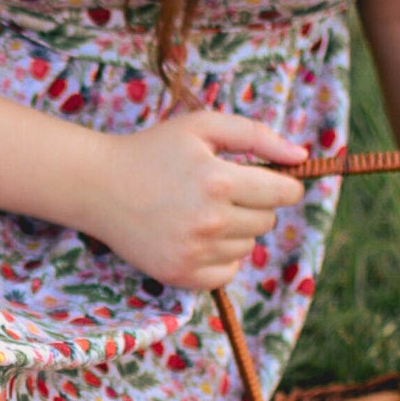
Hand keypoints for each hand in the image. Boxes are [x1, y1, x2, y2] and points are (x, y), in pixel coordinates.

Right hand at [79, 110, 308, 289]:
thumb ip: (256, 135)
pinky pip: (227, 273)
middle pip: (266, 221)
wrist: (98, 186)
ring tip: (200, 212)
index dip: (282, 185)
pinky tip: (196, 237)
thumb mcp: (202, 126)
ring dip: (235, 231)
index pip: (284, 193)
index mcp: (220, 180)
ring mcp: (195, 251)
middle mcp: (211, 220)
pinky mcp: (180, 274)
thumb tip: (302, 158)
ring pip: (248, 247)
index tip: (267, 181)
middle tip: (219, 192)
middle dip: (253, 205)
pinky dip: (220, 258)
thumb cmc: (153, 150)